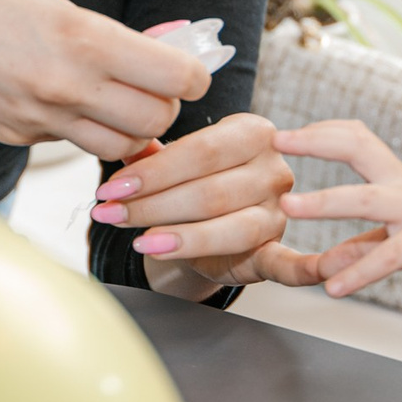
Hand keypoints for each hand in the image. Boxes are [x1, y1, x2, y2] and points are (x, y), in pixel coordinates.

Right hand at [0, 0, 213, 159]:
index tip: (186, 65)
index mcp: (81, 38)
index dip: (191, 72)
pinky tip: (54, 99)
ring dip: (126, 128)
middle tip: (150, 85)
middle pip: (155, 121)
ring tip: (111, 101)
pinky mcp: (11, 138)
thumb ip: (105, 34)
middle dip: (163, 105)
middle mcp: (64, 86)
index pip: (175, 76)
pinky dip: (76, 129)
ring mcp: (36, 119)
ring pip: (116, 146)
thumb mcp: (48, 1)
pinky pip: (66, 143)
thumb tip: (161, 47)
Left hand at [89, 115, 322, 299]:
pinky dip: (290, 269)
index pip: (199, 151)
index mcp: (252, 132)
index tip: (111, 189)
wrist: (219, 219)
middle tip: (110, 215)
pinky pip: (287, 262)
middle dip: (151, 206)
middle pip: (208, 191)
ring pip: (228, 225)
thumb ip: (150, 155)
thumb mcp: (176, 162)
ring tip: (140, 242)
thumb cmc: (196, 182)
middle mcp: (274, 168)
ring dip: (178, 237)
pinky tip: (258, 269)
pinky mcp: (279, 246)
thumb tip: (120, 145)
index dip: (151, 173)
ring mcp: (280, 210)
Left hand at [276, 120, 401, 304]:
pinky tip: (332, 288)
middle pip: (359, 147)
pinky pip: (388, 257)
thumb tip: (327, 262)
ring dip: (324, 201)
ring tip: (288, 208)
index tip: (288, 133)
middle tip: (280, 140)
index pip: (357, 138)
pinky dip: (358, 272)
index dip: (322, 131)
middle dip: (317, 140)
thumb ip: (365, 247)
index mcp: (399, 180)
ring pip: (366, 199)